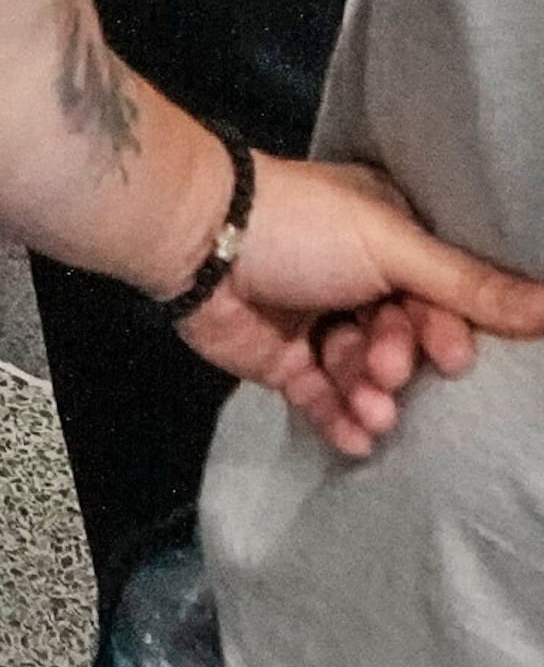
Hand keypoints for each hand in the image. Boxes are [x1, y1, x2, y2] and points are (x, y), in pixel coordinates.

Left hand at [186, 152, 543, 455]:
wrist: (197, 239)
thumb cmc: (301, 228)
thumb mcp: (393, 248)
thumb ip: (469, 287)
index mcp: (385, 243)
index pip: (439, 300)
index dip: (444, 332)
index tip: (450, 356)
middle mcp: (356, 282)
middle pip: (405, 342)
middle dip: (400, 364)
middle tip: (386, 369)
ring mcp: (317, 324)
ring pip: (367, 377)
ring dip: (373, 398)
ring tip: (369, 408)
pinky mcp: (281, 362)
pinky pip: (324, 400)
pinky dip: (341, 421)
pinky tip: (354, 438)